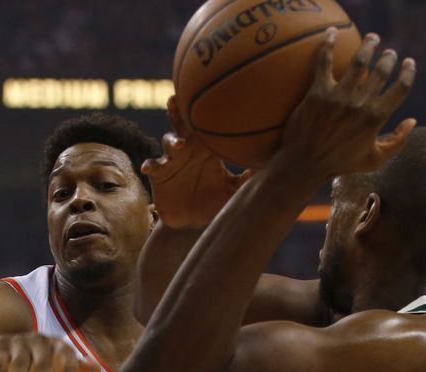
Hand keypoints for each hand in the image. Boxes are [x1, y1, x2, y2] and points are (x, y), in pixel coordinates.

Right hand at [0, 333, 97, 371]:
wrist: (13, 346)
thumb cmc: (45, 359)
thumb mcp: (61, 364)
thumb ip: (78, 368)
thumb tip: (97, 368)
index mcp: (56, 344)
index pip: (66, 351)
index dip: (70, 364)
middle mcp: (38, 340)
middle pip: (42, 363)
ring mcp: (18, 341)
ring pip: (20, 363)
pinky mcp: (1, 345)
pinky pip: (0, 362)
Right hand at [141, 95, 251, 228]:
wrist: (194, 224)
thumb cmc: (216, 204)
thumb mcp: (235, 191)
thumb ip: (250, 178)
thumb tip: (276, 167)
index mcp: (207, 147)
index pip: (205, 122)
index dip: (206, 107)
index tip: (213, 94)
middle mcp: (188, 148)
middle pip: (182, 122)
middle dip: (178, 109)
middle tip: (178, 98)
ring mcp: (171, 160)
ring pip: (168, 141)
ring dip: (172, 140)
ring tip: (178, 144)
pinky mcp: (158, 174)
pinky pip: (153, 166)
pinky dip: (150, 164)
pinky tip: (149, 167)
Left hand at [275, 30, 416, 179]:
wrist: (305, 163)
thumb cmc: (340, 163)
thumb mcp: (374, 160)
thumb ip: (397, 142)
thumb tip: (412, 121)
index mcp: (376, 118)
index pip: (401, 87)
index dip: (408, 72)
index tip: (409, 63)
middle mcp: (360, 104)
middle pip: (382, 70)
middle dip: (389, 57)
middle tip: (388, 53)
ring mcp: (339, 96)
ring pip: (359, 61)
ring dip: (369, 45)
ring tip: (373, 38)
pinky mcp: (318, 91)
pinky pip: (324, 61)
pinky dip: (328, 44)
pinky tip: (332, 32)